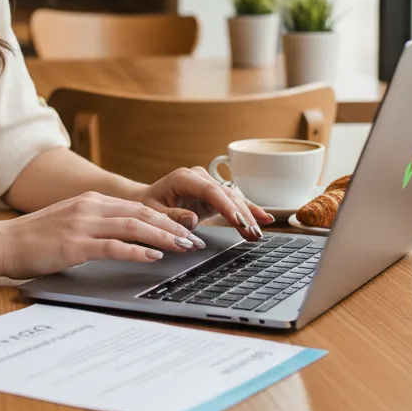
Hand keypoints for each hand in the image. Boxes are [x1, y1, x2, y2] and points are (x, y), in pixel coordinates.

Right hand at [0, 191, 207, 278]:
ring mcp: (82, 224)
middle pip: (141, 213)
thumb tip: (121, 238)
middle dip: (172, 226)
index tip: (184, 229)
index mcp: (90, 200)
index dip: (164, 218)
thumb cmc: (33, 239)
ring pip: (133, 226)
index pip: (136, 207)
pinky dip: (136, 251)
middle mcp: (90, 207)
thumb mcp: (68, 222)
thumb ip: (93, 224)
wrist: (2, 243)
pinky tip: (152, 257)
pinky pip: (113, 246)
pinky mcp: (75, 244)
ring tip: (184, 247)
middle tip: (195, 239)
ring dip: (163, 237)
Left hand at [140, 167, 274, 241]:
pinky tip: (265, 218)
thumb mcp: (153, 214)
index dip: (227, 206)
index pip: (210, 191)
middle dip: (242, 215)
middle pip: (226, 195)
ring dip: (248, 216)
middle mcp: (199, 177)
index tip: (239, 221)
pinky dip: (248, 211)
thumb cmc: (147, 206)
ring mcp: (208, 184)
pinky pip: (233, 202)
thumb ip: (171, 217)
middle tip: (253, 234)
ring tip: (259, 233)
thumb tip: (192, 219)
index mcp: (183, 178)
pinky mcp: (213, 195)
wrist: (146, 201)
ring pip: (233, 198)